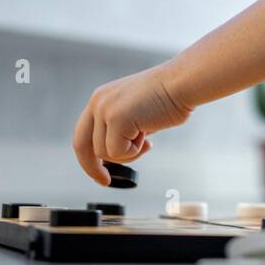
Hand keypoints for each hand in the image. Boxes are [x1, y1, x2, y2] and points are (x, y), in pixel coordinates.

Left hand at [72, 65, 191, 184]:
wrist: (182, 84)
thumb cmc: (168, 97)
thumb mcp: (135, 114)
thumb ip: (121, 130)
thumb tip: (114, 154)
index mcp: (101, 99)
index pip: (83, 134)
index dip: (88, 157)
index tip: (99, 173)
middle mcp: (98, 102)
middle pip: (82, 145)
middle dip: (93, 167)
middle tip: (106, 180)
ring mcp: (105, 110)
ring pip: (104, 152)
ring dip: (128, 153)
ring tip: (145, 139)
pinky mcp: (116, 119)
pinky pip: (118, 152)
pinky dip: (135, 151)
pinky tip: (148, 137)